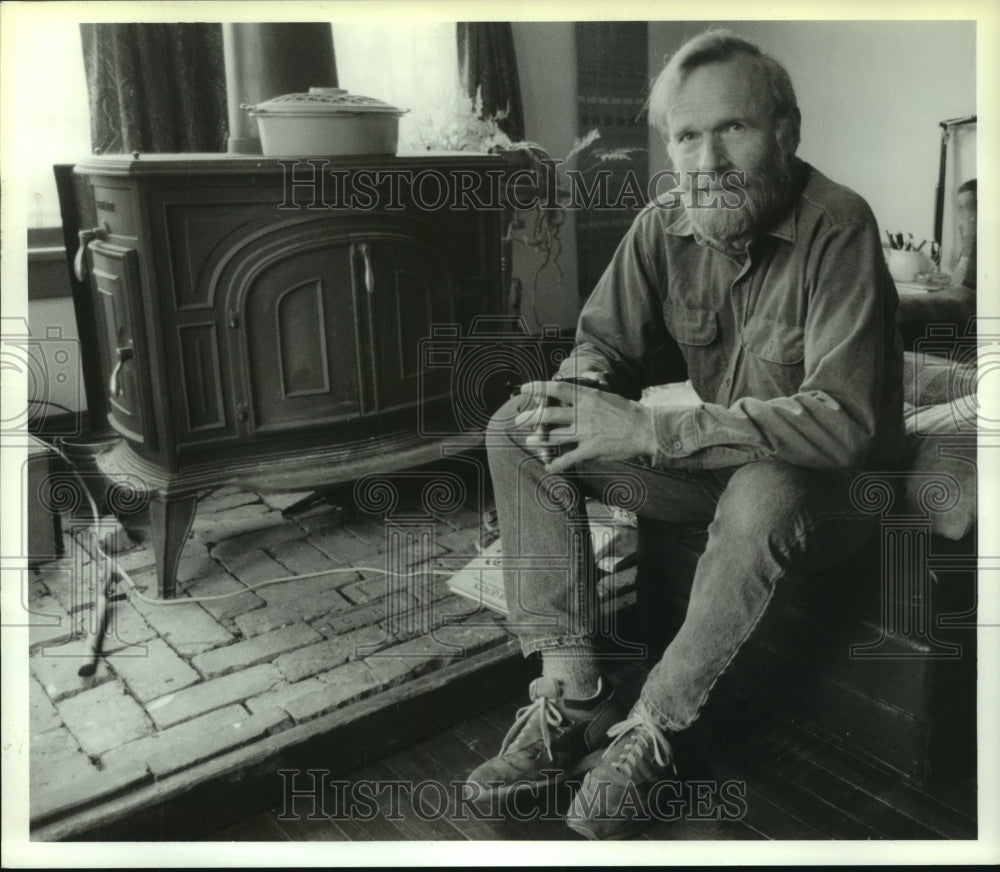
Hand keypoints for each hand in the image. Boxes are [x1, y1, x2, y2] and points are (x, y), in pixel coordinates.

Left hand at [514, 380, 657, 472]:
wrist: (645, 429)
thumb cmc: (628, 412)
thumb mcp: (606, 397)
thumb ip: (588, 397)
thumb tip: (573, 393)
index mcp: (586, 397)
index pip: (557, 388)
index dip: (538, 388)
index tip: (524, 388)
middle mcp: (582, 413)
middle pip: (548, 414)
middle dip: (530, 418)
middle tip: (518, 420)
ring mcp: (585, 431)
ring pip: (553, 437)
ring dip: (538, 441)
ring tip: (528, 443)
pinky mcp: (591, 449)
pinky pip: (568, 458)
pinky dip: (556, 464)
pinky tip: (548, 467)